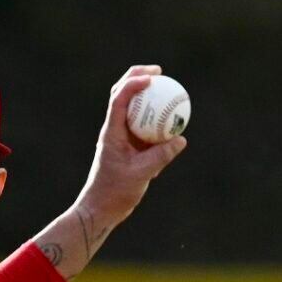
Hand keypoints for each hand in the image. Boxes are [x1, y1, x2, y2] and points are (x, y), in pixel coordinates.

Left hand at [79, 64, 188, 224]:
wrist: (101, 208)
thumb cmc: (115, 193)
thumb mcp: (141, 174)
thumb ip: (161, 157)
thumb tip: (181, 139)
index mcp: (112, 132)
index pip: (119, 99)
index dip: (134, 83)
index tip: (153, 77)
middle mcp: (114, 130)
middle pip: (122, 94)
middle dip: (138, 77)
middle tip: (159, 72)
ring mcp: (120, 137)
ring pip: (131, 107)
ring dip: (146, 94)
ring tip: (166, 87)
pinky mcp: (127, 146)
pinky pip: (142, 126)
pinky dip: (154, 118)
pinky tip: (171, 118)